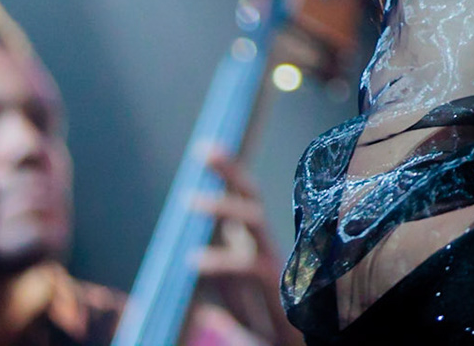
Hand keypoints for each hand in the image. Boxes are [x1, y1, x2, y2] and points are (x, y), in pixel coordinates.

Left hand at [189, 147, 301, 345]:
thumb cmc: (271, 338)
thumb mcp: (241, 316)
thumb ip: (224, 300)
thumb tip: (202, 300)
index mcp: (257, 253)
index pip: (245, 203)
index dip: (229, 174)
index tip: (207, 148)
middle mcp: (269, 254)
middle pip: (253, 201)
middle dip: (231, 173)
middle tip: (204, 152)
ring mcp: (278, 269)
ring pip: (256, 224)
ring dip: (224, 208)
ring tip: (190, 201)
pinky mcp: (283, 292)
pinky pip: (253, 268)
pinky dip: (223, 261)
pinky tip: (194, 261)